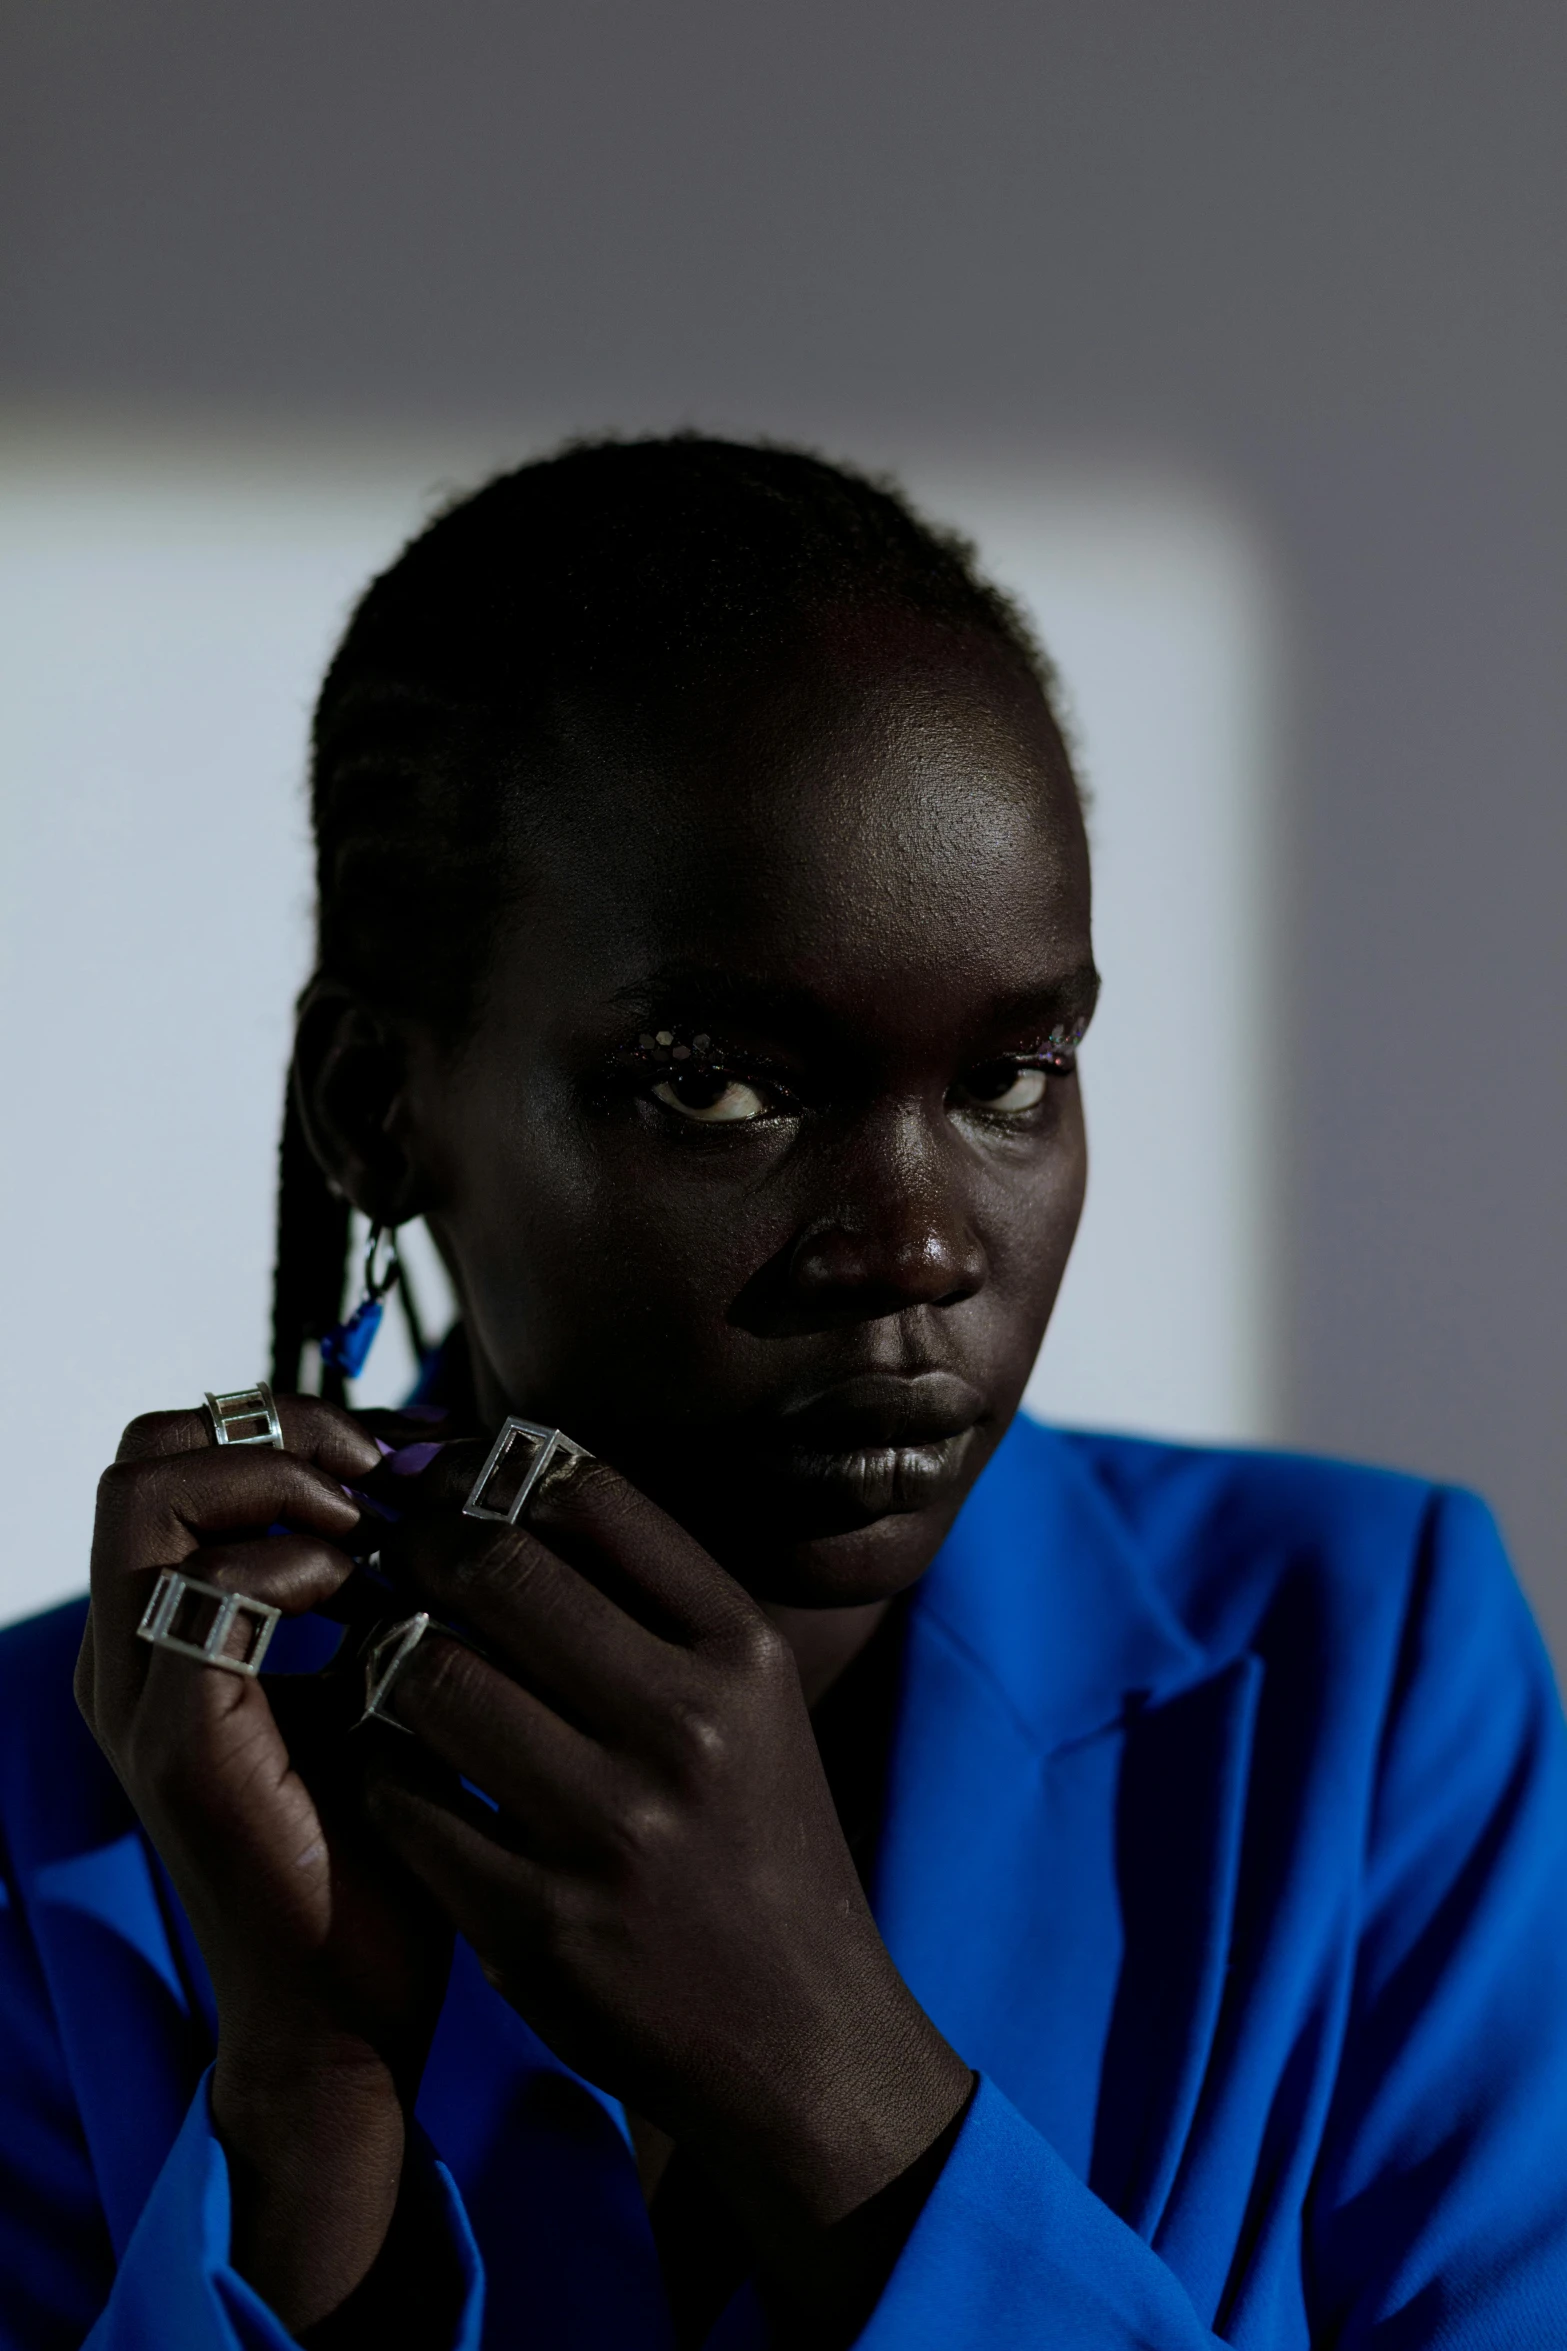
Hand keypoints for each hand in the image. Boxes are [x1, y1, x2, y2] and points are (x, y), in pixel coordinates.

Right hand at [76, 1397, 456, 2331]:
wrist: (353, 2009)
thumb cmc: (382, 1843)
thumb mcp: (377, 1678)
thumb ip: (375, 1584)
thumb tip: (444, 1468)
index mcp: (166, 1634)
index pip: (177, 1454)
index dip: (290, 1420)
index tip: (404, 1448)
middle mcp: (130, 1655)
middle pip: (144, 1453)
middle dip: (275, 1427)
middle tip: (380, 1469)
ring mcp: (142, 1698)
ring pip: (147, 1496)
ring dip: (275, 1478)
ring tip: (369, 1522)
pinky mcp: (180, 1745)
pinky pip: (204, 1595)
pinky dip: (290, 1564)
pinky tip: (366, 1595)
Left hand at [359, 1445, 972, 2321]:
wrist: (795, 2035)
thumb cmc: (753, 1838)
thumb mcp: (749, 1697)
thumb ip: (651, 1599)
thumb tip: (514, 1474)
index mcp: (741, 1651)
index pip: (592, 1496)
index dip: (498, 1471)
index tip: (453, 1483)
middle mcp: (685, 1725)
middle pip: (497, 1567)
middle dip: (422, 1549)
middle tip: (393, 1558)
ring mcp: (608, 1828)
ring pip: (430, 1674)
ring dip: (386, 1654)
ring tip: (385, 1657)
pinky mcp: (534, 1923)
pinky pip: (402, 1798)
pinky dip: (380, 1768)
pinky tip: (393, 1765)